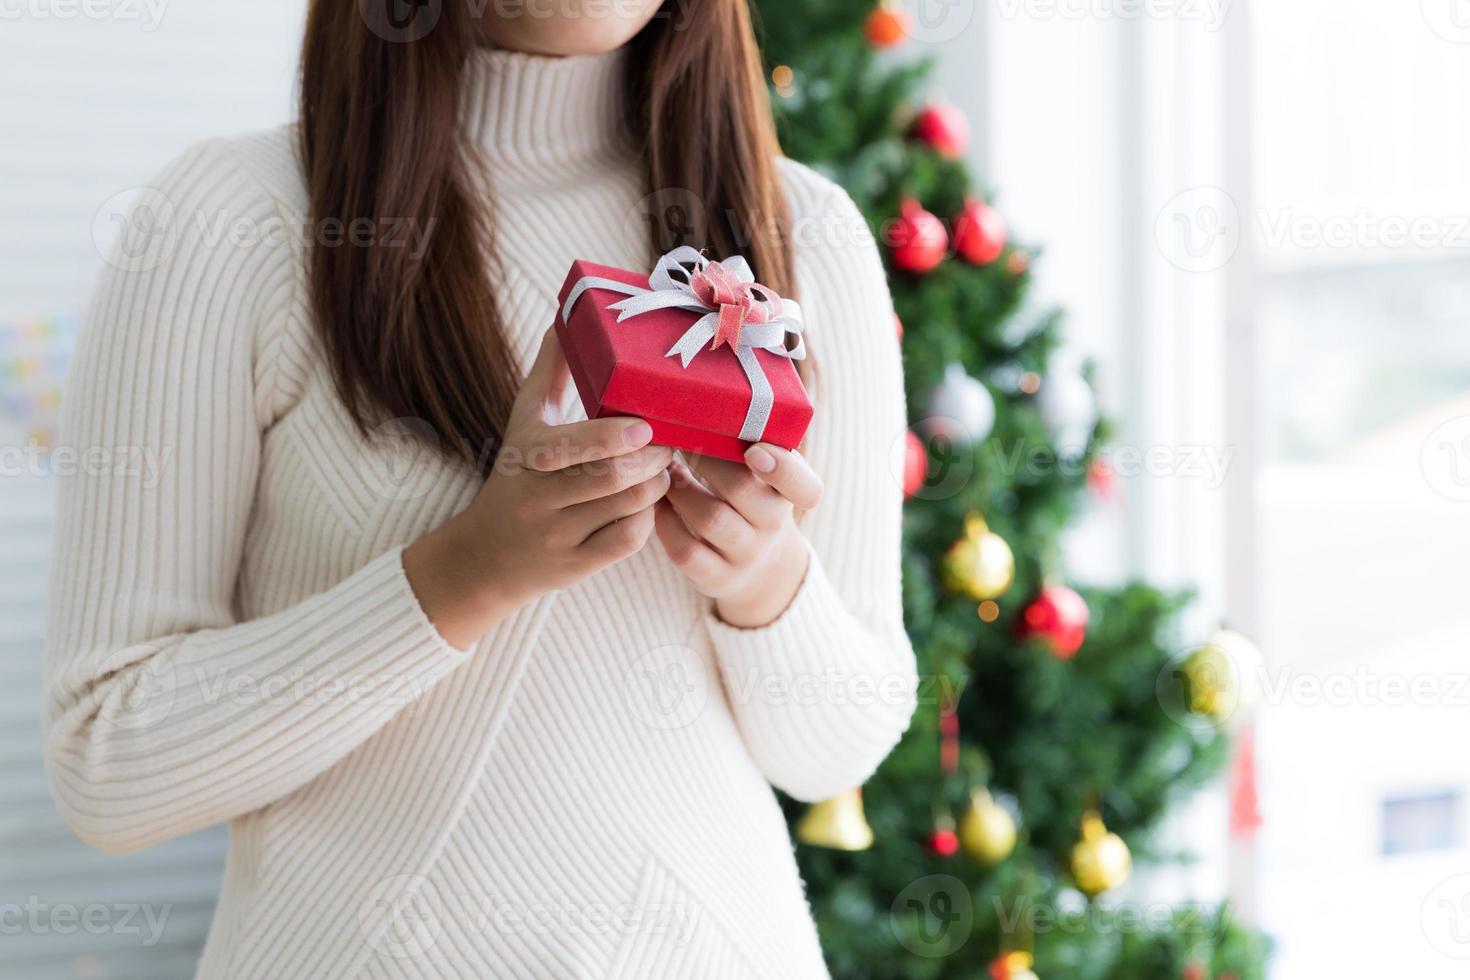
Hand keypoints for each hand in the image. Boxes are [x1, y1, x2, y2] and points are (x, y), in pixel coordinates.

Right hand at [405, 328, 671, 647]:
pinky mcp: (576, 566)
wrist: (485, 555)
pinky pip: (626, 541)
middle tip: (671, 443)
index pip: (574, 446)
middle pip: (611, 478)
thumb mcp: (523, 423)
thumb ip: (548, 372)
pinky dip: (647, 520)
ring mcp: (558, 535)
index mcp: (527, 454)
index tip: (645, 425)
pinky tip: (649, 503)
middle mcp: (538, 497)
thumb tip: (567, 316)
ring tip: (664, 469)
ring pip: (626, 509)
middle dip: (653, 460)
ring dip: (656, 486)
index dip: (615, 437)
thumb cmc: (517, 475)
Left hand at [655, 443, 822, 628]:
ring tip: (665, 470)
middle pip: (743, 491)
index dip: (783, 468)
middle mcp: (772, 527)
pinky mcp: (716, 578)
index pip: (806, 488)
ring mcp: (746, 556)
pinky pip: (685, 550)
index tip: (754, 449)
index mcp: (789, 495)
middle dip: (707, 461)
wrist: (760, 571)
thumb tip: (712, 393)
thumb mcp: (767, 480)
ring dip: (679, 488)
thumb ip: (755, 443)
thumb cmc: (754, 503)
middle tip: (685, 441)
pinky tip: (657, 502)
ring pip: (709, 519)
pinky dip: (664, 521)